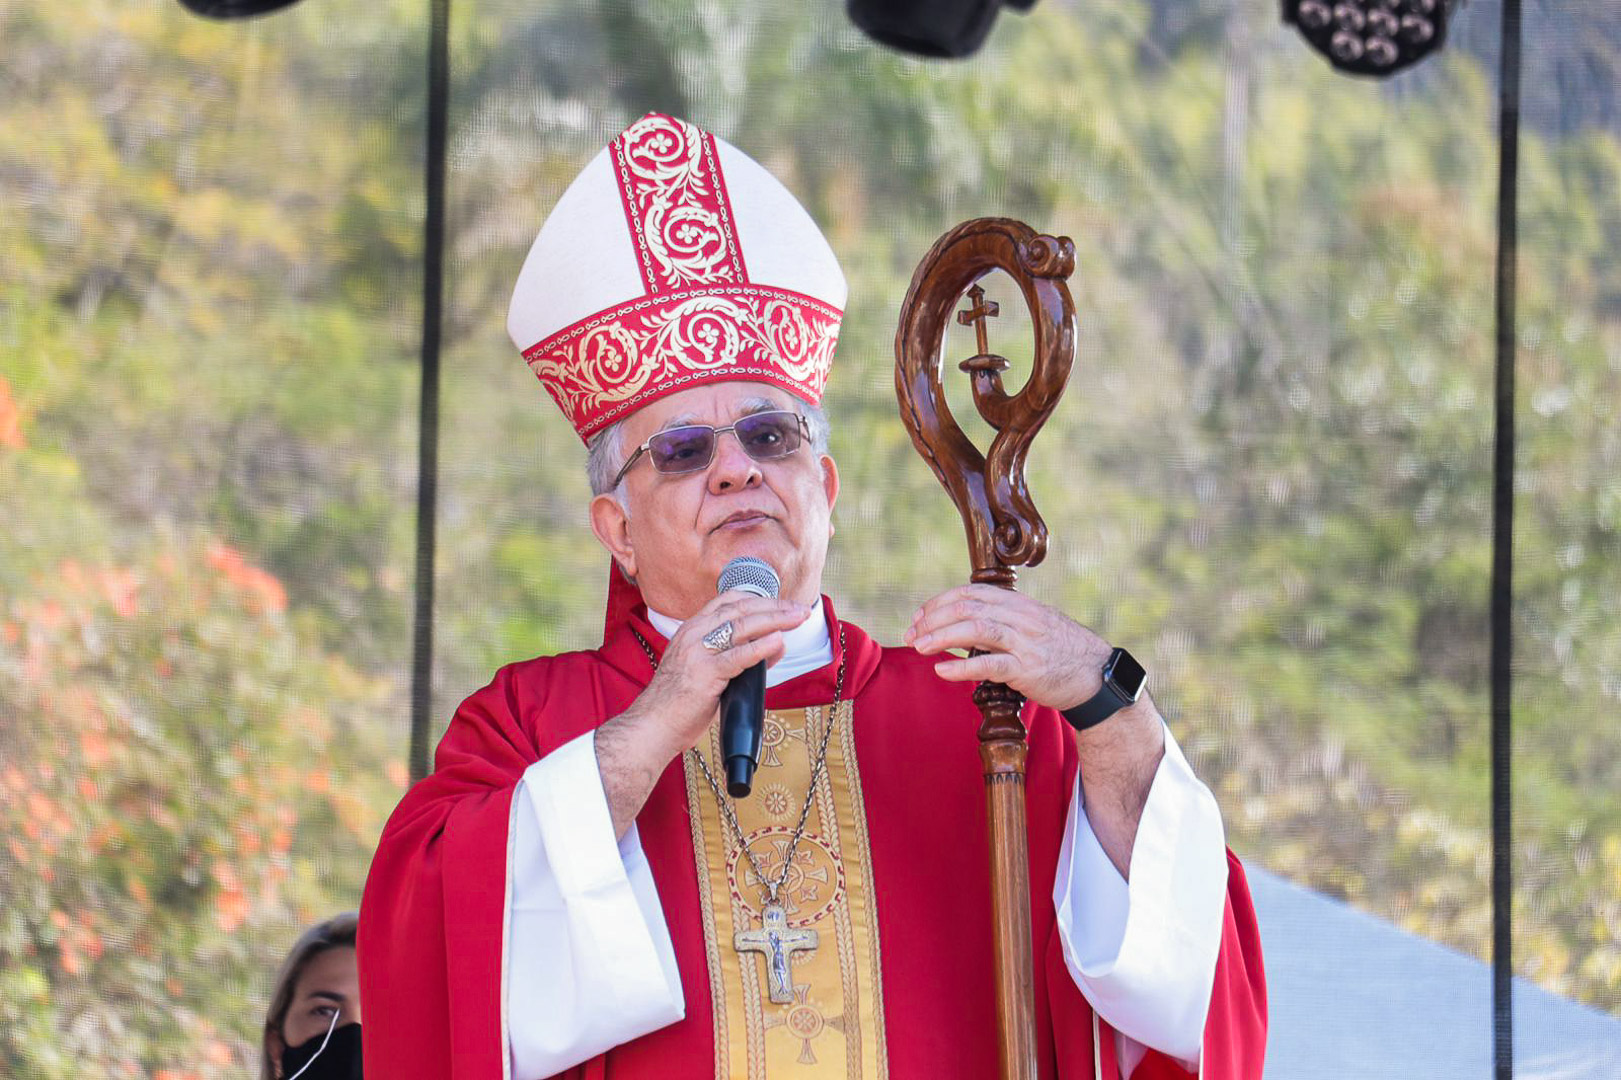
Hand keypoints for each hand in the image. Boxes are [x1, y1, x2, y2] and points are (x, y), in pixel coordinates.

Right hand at [596, 592, 809, 838]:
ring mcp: (698, 652)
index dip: (759, 598)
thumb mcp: (704, 669)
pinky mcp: (704, 674)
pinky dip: (761, 647)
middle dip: (774, 607)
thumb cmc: (678, 703)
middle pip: (740, 609)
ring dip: (775, 620)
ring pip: (742, 626)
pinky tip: (778, 642)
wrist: (652, 726)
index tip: (782, 602)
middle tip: (799, 609)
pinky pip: (738, 656)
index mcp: (691, 630)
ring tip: (796, 619)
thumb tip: (772, 648)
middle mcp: (693, 634)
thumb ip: (733, 656)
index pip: (728, 601)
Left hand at [907, 584, 1163, 876]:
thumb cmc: (1061, 652)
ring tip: (919, 648)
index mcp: (1020, 603)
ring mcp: (1026, 642)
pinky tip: (942, 670)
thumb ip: (1003, 618)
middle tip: (911, 635)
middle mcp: (1022, 617)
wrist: (1097, 677)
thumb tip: (963, 621)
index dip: (939, 602)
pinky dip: (962, 666)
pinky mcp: (1028, 670)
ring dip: (941, 637)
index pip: (971, 592)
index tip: (919, 617)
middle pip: (968, 608)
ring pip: (976, 630)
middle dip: (933, 619)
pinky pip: (990, 664)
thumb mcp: (1034, 624)